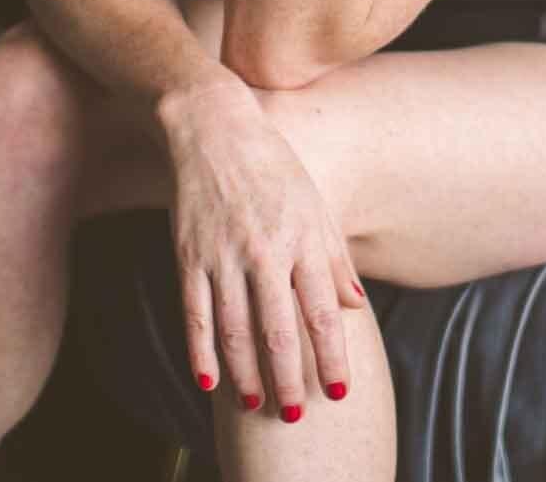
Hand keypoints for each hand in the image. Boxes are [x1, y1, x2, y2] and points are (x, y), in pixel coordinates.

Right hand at [162, 83, 367, 418]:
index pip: (321, 312)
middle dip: (289, 380)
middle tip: (295, 416)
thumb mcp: (314, 204)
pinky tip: (209, 381)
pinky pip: (195, 313)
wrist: (214, 128)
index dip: (331, 356)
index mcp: (302, 240)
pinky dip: (201, 351)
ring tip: (257, 405)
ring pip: (236, 330)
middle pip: (279, 331)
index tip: (340, 391)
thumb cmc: (272, 167)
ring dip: (247, 374)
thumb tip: (356, 305)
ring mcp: (223, 255)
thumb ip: (334, 257)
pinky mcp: (189, 255)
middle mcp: (265, 251)